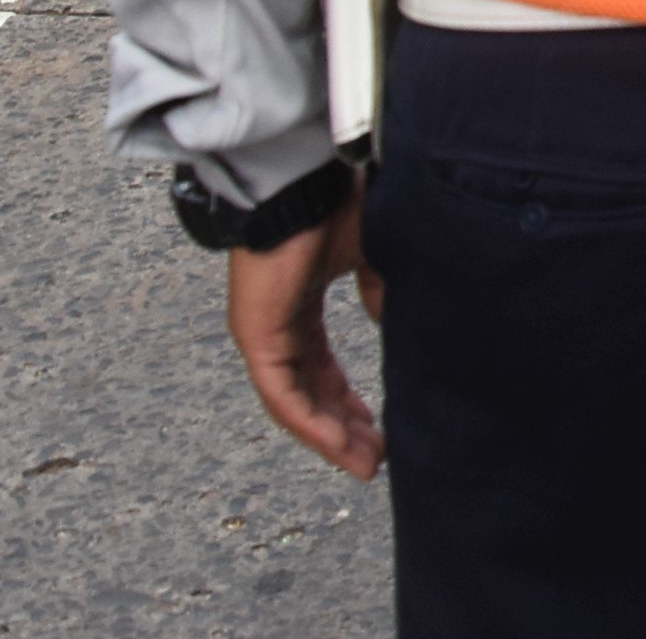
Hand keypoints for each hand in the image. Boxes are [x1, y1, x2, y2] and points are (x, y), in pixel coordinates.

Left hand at [225, 194, 382, 479]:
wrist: (304, 181)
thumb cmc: (336, 204)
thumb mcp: (371, 256)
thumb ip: (378, 292)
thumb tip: (388, 322)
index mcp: (301, 306)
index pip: (321, 368)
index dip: (348, 402)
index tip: (379, 429)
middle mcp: (279, 326)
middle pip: (308, 392)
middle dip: (343, 429)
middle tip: (374, 458)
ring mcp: (263, 333)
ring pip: (294, 402)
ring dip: (328, 436)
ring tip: (363, 463)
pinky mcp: (257, 336)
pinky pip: (281, 394)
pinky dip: (310, 422)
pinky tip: (338, 444)